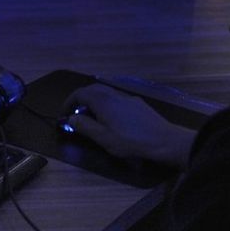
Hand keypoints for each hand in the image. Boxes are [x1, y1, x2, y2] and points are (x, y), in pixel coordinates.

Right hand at [63, 84, 195, 167]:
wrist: (164, 141)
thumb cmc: (131, 141)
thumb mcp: (103, 138)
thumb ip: (85, 126)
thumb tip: (71, 117)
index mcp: (103, 101)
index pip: (80, 93)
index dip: (69, 102)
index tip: (65, 114)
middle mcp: (114, 94)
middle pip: (92, 89)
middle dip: (81, 99)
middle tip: (76, 114)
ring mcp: (128, 97)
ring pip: (106, 93)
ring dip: (94, 101)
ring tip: (92, 117)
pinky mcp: (138, 104)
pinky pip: (116, 98)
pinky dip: (107, 104)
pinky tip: (111, 119)